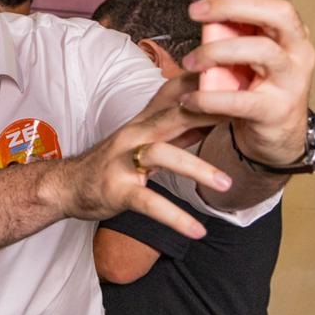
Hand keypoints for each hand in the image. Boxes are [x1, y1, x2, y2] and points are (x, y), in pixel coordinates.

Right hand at [56, 74, 228, 238]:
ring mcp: (123, 160)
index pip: (179, 92)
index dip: (209, 84)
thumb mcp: (146, 138)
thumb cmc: (112, 162)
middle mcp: (135, 134)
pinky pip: (148, 202)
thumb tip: (218, 113)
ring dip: (196, 168)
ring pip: (162, 155)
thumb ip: (180, 126)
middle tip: (248, 119)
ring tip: (225, 185)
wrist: (66, 185)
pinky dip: (174, 218)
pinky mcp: (116, 189)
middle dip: (211, 113)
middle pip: (176, 115)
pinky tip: (196, 232)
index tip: (243, 82)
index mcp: (146, 121)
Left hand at [181, 0, 314, 166]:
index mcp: (291, 32)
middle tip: (195, 10)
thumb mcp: (255, 43)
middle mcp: (299, 52)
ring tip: (189, 60)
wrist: (275, 134)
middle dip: (234, 7)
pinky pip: (241, 100)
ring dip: (217, 51)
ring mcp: (292, 81)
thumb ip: (251, 9)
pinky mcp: (276, 111)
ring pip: (261, 52)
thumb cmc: (260, 83)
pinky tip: (190, 98)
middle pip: (277, 15)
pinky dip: (210, 98)